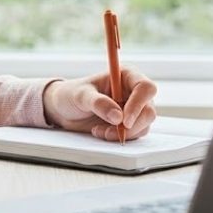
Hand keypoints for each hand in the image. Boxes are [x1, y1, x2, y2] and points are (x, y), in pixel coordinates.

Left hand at [42, 66, 156, 140]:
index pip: (146, 88)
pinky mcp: (130, 123)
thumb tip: (118, 117)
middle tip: (109, 131)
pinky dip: (119, 137)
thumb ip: (98, 103)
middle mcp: (134, 91)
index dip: (138, 104)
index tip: (124, 121)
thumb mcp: (80, 95)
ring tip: (99, 130)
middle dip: (131, 125)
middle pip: (149, 110)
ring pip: (144, 125)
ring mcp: (134, 108)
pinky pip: (135, 134)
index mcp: (126, 75)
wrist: (63, 109)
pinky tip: (102, 132)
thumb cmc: (71, 95)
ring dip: (123, 133)